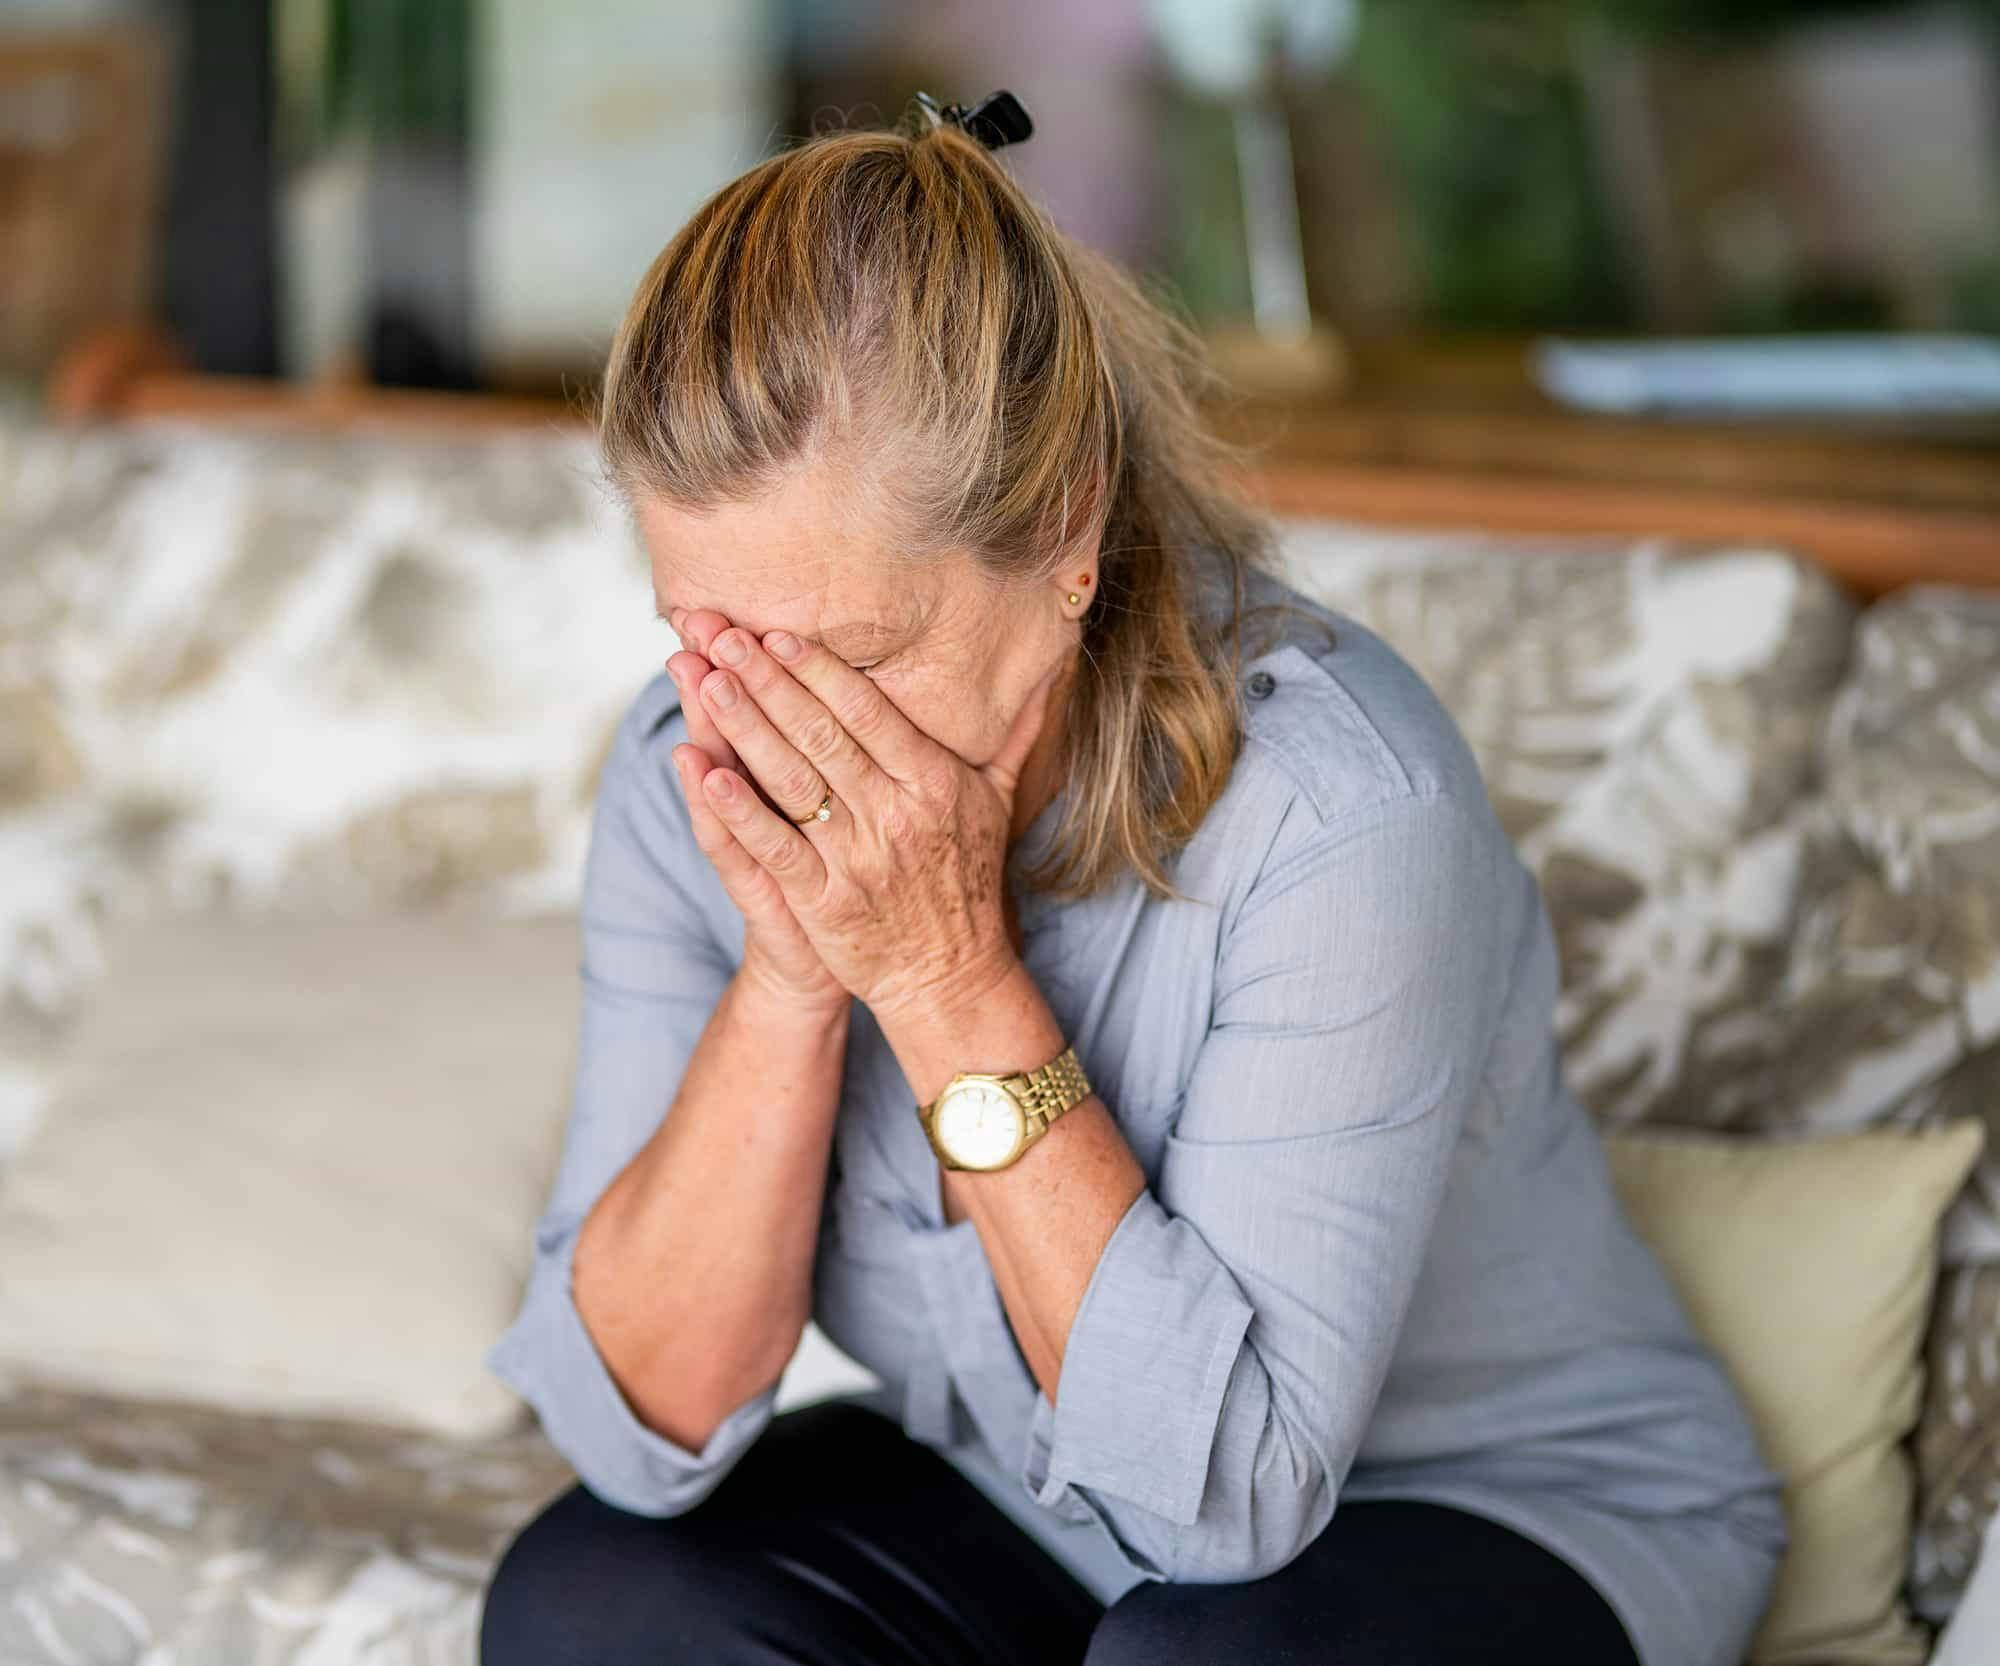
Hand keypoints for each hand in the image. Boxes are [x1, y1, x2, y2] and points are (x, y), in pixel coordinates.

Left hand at [668, 606, 1058, 1025]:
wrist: (951, 975)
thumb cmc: (969, 881)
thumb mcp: (999, 801)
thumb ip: (1013, 733)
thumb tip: (1049, 674)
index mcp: (933, 781)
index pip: (867, 712)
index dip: (819, 670)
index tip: (778, 634)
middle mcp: (895, 813)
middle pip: (821, 735)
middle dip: (766, 682)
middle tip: (721, 636)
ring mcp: (858, 858)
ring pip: (792, 780)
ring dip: (744, 727)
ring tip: (704, 681)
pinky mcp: (825, 901)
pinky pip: (776, 847)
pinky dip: (739, 810)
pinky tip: (705, 773)